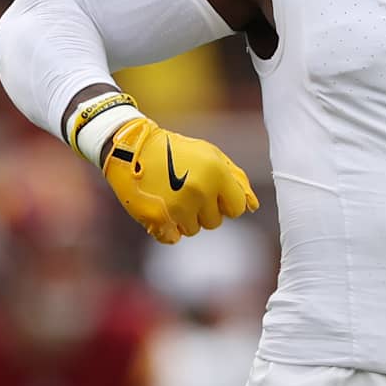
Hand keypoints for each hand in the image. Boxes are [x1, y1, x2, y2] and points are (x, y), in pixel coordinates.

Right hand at [100, 117, 256, 243]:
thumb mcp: (211, 155)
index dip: (225, 202)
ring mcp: (178, 206)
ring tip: (172, 196)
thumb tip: (253, 206)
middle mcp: (200, 191)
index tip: (212, 194)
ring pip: (193, 230)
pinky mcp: (156, 217)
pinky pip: (172, 238)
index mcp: (217, 174)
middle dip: (204, 210)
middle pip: (215, 222)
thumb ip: (236, 180)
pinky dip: (168, 229)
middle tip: (187, 191)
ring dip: (185, 218)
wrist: (132, 147)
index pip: (236, 209)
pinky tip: (161, 209)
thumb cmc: (177, 151)